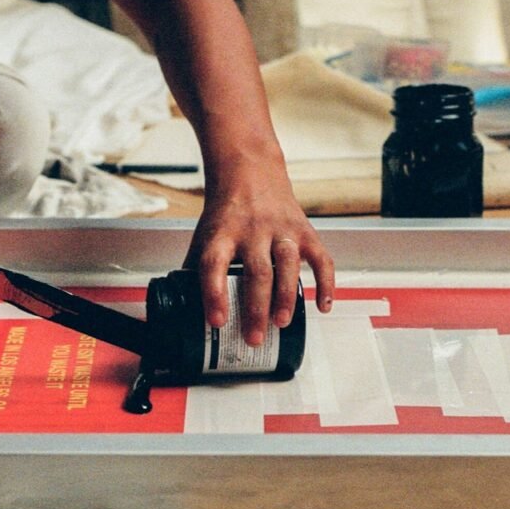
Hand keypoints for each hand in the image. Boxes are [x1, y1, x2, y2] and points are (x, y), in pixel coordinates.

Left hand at [185, 175, 334, 345]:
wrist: (251, 171)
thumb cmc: (226, 213)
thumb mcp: (205, 236)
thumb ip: (196, 269)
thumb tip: (183, 308)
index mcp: (222, 234)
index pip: (214, 265)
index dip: (214, 294)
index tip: (217, 322)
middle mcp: (252, 230)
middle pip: (256, 271)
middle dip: (256, 308)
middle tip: (254, 337)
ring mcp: (281, 229)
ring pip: (287, 264)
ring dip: (286, 296)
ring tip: (281, 323)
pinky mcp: (304, 230)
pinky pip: (321, 257)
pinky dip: (326, 282)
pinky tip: (323, 306)